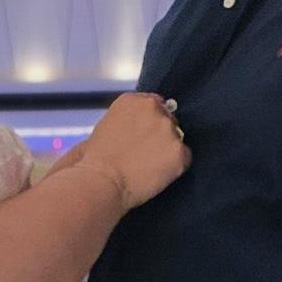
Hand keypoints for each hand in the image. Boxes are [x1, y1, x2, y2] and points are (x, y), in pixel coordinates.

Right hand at [73, 94, 189, 208]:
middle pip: (168, 119)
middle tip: (145, 153)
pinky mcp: (179, 151)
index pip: (154, 104)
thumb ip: (128, 119)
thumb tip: (141, 127)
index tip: (145, 136)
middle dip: (160, 135)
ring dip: (168, 150)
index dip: (150, 122)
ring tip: (149, 166)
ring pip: (177, 138)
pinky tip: (157, 174)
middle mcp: (153, 109)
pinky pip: (184, 158)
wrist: (102, 181)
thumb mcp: (107, 126)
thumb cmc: (98, 160)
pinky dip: (175, 167)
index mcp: (133, 100)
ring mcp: (169, 130)